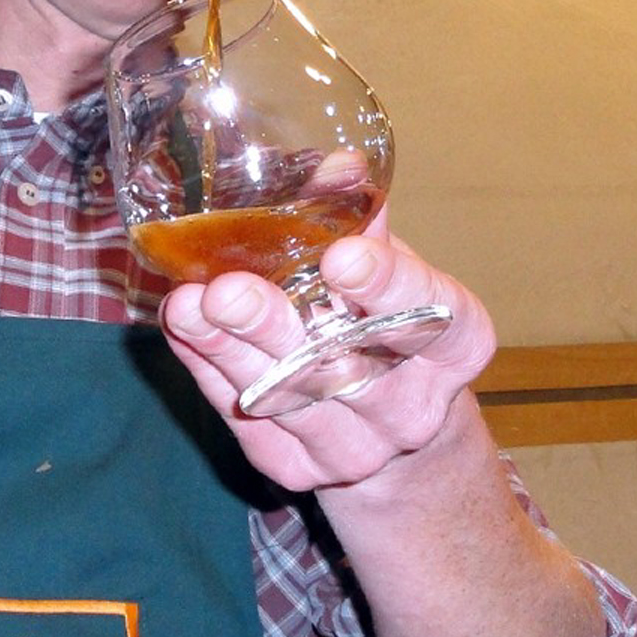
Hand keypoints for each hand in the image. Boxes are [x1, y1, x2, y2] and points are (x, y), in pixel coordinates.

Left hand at [157, 212, 495, 492]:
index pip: (429, 315)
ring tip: (185, 307)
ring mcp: (355, 448)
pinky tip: (182, 331)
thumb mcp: (382, 265)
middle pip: (345, 368)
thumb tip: (336, 165)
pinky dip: (208, 373)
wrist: (380, 421)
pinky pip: (246, 423)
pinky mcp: (297, 471)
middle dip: (278, 329)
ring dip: (227, 352)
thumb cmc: (376, 316)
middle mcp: (412, 407)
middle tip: (229, 291)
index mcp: (454, 342)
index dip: (389, 286)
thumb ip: (358, 218)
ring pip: (286, 400)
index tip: (342, 257)